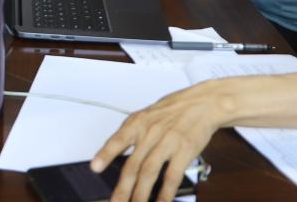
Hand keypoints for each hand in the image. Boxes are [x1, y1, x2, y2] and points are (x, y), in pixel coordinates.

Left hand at [91, 85, 223, 201]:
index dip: (105, 154)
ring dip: (141, 195)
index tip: (95, 168)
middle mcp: (150, 132)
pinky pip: (172, 175)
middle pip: (133, 165)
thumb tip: (113, 155)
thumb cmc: (171, 111)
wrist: (201, 103)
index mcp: (138, 123)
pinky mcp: (184, 151)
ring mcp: (167, 142)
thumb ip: (131, 135)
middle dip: (123, 188)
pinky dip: (165, 192)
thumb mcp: (146, 116)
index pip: (118, 140)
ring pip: (149, 173)